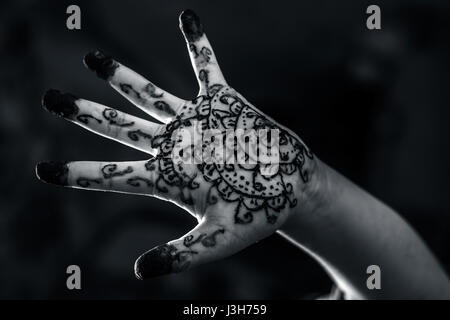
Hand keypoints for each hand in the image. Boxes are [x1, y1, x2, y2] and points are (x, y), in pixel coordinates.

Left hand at [36, 9, 317, 278]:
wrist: (290, 189)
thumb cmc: (257, 215)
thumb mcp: (218, 240)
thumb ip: (181, 255)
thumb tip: (138, 273)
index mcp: (167, 177)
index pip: (112, 174)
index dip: (77, 174)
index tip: (43, 170)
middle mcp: (173, 145)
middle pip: (119, 126)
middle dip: (84, 113)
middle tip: (51, 98)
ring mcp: (195, 122)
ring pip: (149, 94)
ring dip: (122, 76)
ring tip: (93, 58)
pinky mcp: (221, 103)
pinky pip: (206, 67)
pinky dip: (198, 45)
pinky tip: (188, 18)